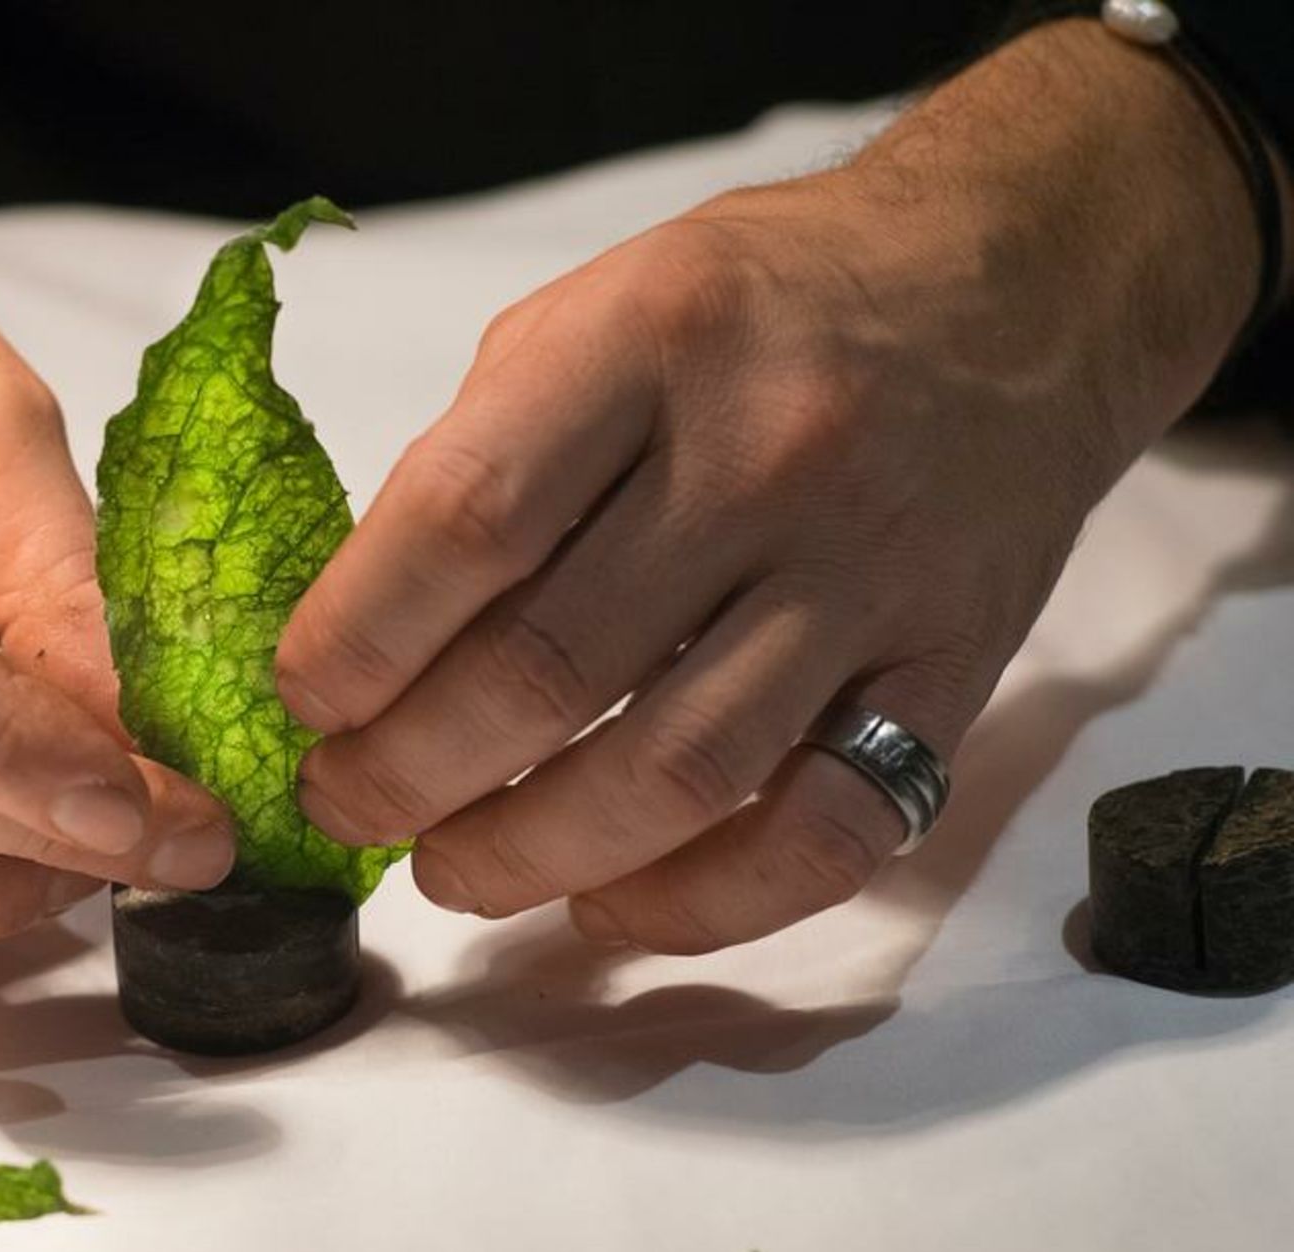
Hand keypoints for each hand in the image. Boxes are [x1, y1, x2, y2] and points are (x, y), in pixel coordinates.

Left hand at [278, 21, 1272, 952]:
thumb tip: (369, 640)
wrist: (1009, 288)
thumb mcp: (594, 313)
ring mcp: (872, 574)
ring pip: (677, 776)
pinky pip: (825, 834)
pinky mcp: (956, 670)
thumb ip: (483, 459)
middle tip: (346, 803)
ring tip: (449, 868)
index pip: (468, 521)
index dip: (359, 639)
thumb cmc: (760, 303)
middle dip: (409, 771)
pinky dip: (701, 904)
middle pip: (549, 671)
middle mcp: (768, 457)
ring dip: (528, 854)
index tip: (303, 699)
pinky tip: (607, 903)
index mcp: (649, 344)